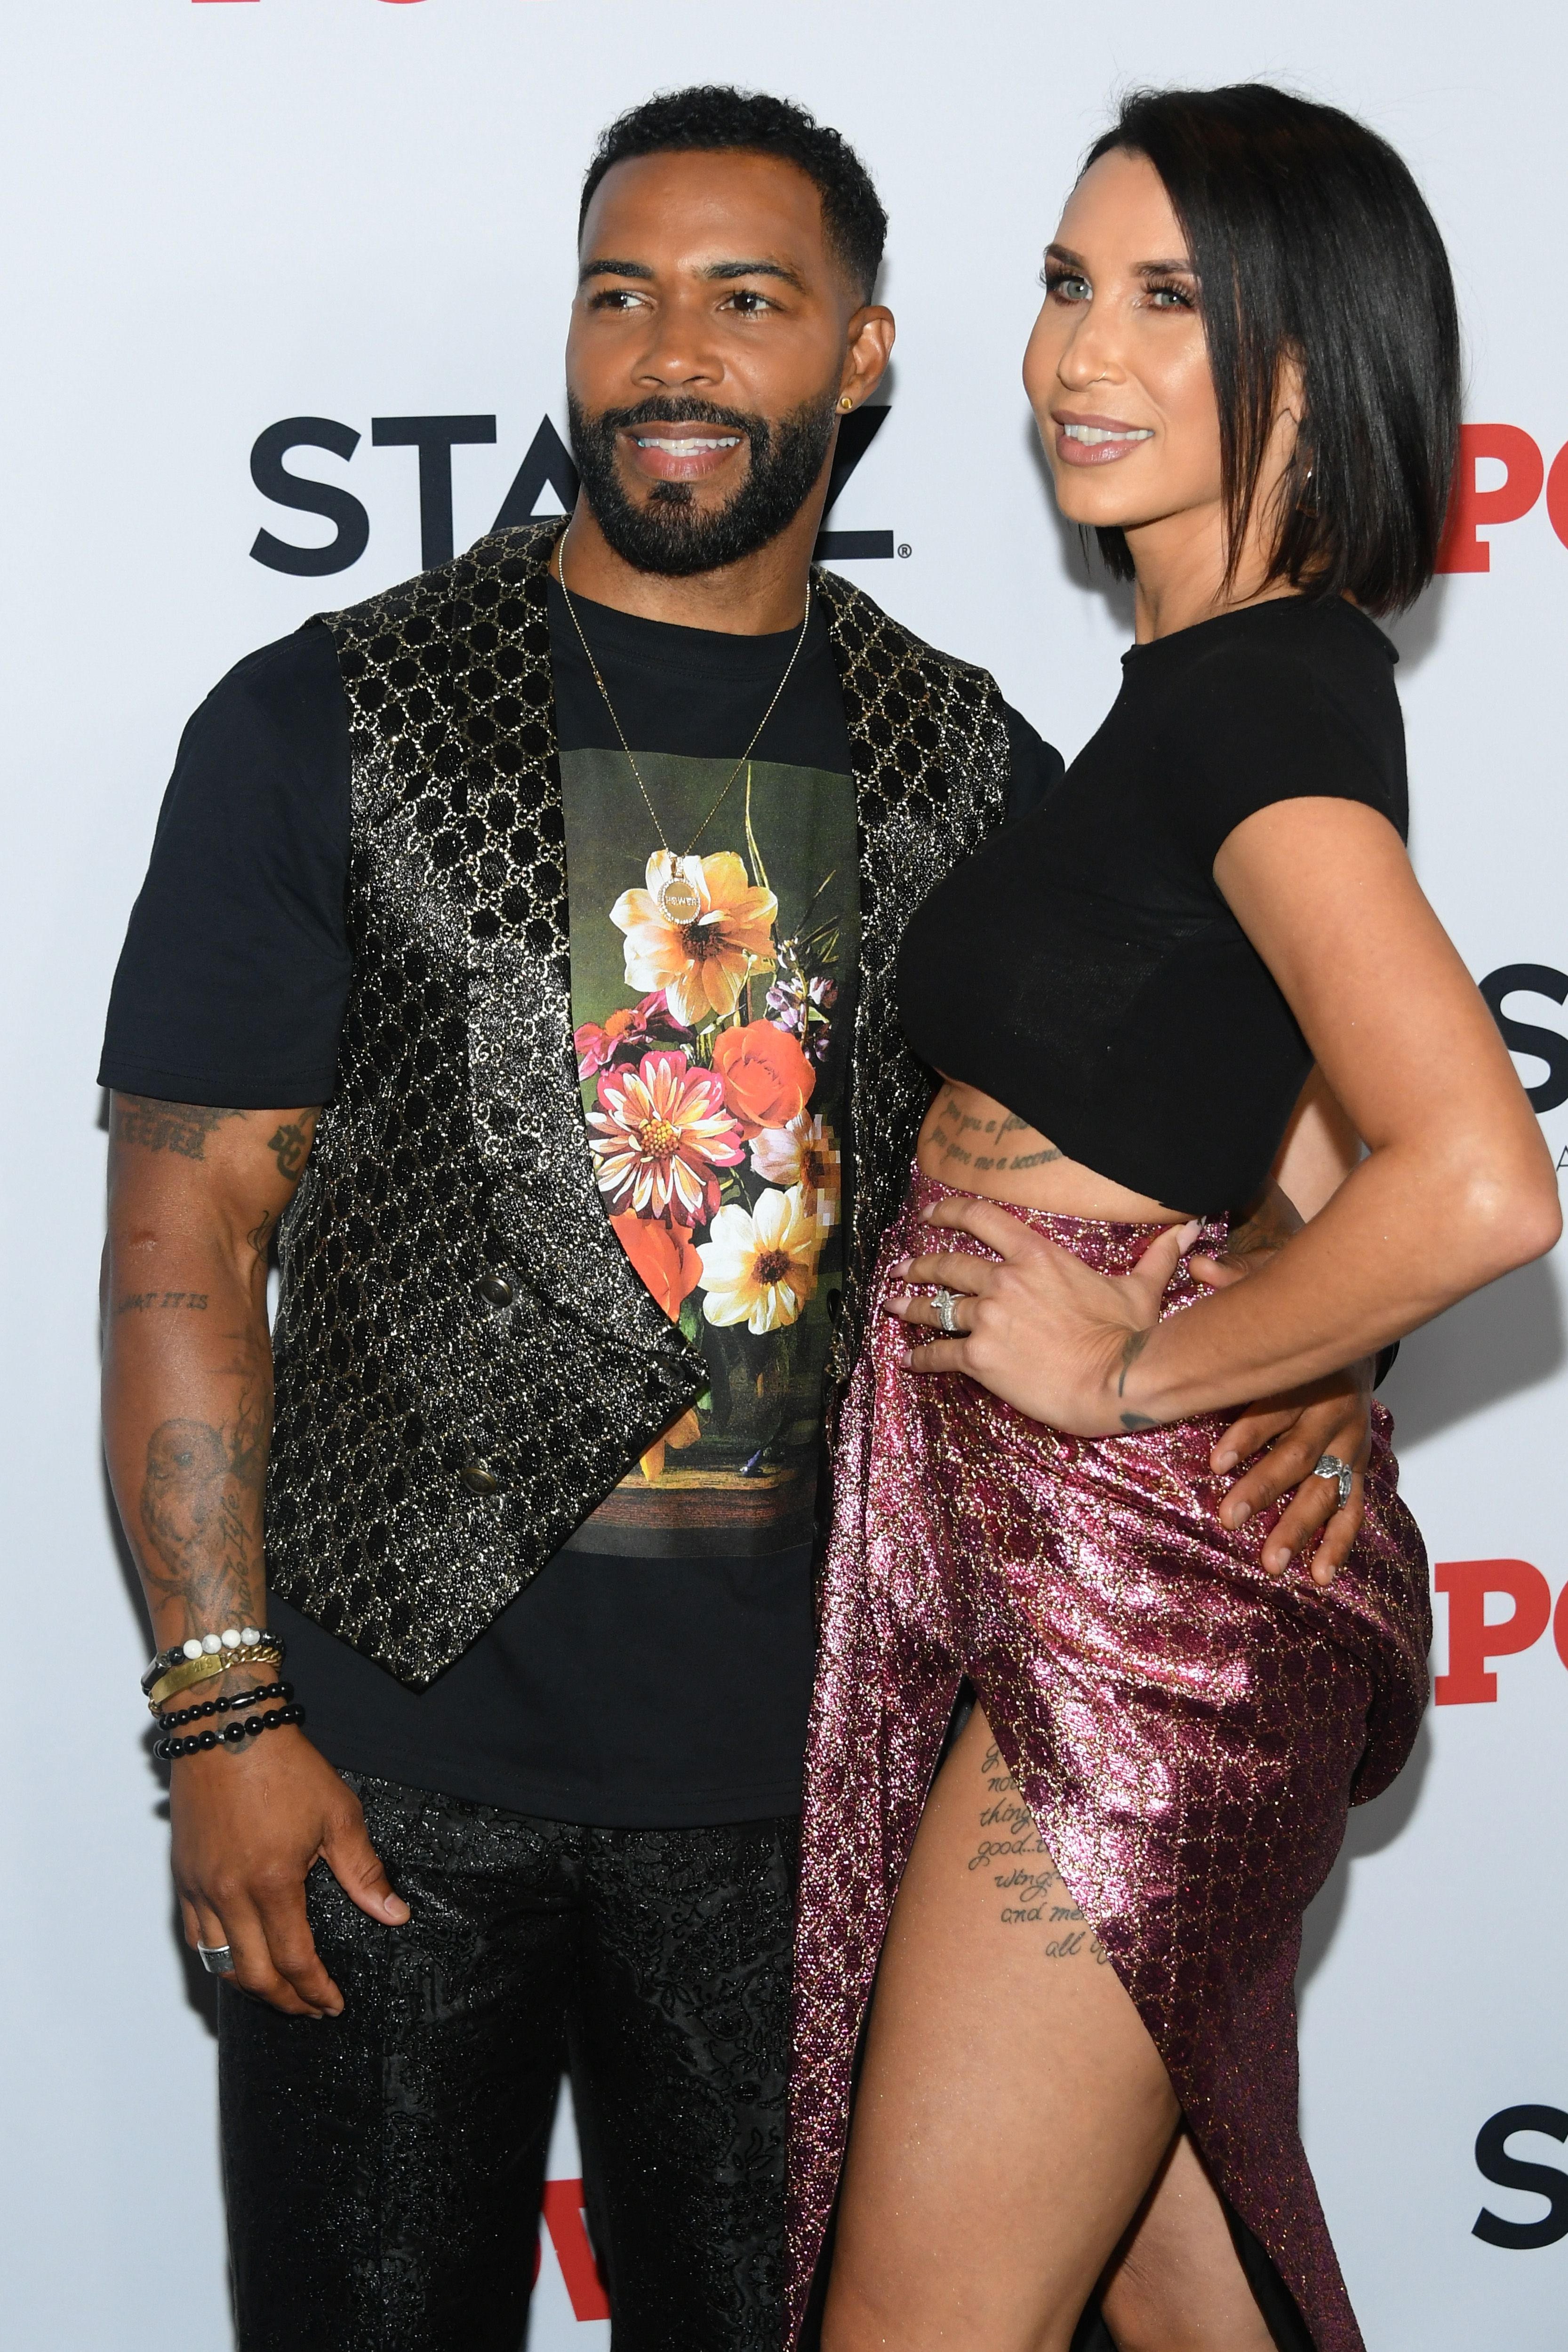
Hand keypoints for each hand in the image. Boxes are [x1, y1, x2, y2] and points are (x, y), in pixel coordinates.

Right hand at [172, 1728, 408, 2016]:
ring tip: (278, 1992)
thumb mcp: (339, 1815)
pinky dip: (217, 1958)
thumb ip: (364, 1872)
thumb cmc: (284, 1766)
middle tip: (310, 2008)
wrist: (227, 1729)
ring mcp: (202, 1888)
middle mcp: (230, 1894)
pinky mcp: (184, 1876)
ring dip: (250, 1986)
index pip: (295, 1961)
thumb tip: (394, 1914)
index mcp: (273, 1884)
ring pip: (219, 1962)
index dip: (316, 1992)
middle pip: (254, 1975)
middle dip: (286, 2001)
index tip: (332, 2004)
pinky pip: (196, 1936)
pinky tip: (238, 1958)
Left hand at [887, 1197, 1199, 1436]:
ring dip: (909, 1306)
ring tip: (891, 1305)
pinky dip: (920, 1357)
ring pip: (935, 1306)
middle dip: (919, 1264)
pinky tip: (908, 1360)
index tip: (929, 1214)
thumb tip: (1187, 1228)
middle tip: (902, 1268)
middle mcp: (1005, 1280)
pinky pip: (939, 1354)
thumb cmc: (1129, 1335)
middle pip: (947, 1264)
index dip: (948, 1212)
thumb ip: (1156, 1255)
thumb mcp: (1140, 1289)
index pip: (981, 1219)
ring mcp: (989, 1318)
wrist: (1116, 1381)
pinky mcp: (980, 1358)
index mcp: (1037, 1256)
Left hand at [1196, 1236, 1370, 1587]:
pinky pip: (1353, 1508)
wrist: (1358, 1331)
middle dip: (1264, 1489)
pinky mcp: (1359, 1466)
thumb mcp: (1273, 1289)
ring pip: (1326, 1491)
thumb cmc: (1300, 1316)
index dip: (1248, 1434)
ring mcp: (1349, 1445)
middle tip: (1229, 1517)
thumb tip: (1196, 1259)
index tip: (1216, 1461)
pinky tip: (1319, 1573)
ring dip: (1299, 1526)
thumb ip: (1236, 1283)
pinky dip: (1339, 1543)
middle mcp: (1331, 1415)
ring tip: (1271, 1561)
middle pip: (1298, 1457)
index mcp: (1306, 1376)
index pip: (1274, 1408)